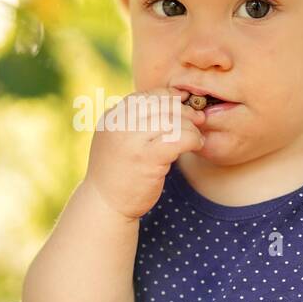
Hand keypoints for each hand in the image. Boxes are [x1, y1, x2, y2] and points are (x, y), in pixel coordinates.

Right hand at [84, 87, 205, 220]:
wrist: (104, 205)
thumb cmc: (116, 173)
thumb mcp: (116, 139)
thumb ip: (133, 121)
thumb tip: (170, 102)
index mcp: (112, 118)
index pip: (146, 96)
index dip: (169, 97)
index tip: (184, 104)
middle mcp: (119, 125)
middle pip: (161, 105)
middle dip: (184, 110)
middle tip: (198, 118)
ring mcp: (131, 141)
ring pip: (172, 120)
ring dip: (191, 126)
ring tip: (197, 136)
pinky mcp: (147, 158)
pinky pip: (179, 138)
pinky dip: (193, 138)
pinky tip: (196, 145)